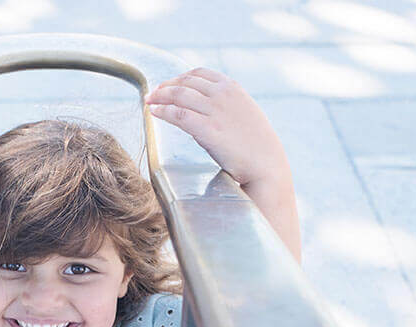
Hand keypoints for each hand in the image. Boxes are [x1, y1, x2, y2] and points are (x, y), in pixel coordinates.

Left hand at [145, 68, 289, 186]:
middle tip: (153, 94)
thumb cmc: (255, 143)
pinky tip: (154, 113)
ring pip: (179, 95)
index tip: (167, 84)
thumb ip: (224, 105)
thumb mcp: (243, 112)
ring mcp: (215, 110)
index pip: (199, 74)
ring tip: (149, 102)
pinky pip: (178, 114)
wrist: (266, 163)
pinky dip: (163, 111)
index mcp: (232, 88)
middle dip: (165, 87)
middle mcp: (222, 94)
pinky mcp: (208, 129)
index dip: (179, 78)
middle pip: (185, 83)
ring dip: (160, 97)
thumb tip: (202, 107)